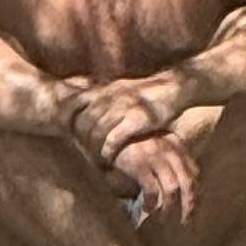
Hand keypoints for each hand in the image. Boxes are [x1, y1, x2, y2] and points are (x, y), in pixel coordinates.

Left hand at [69, 73, 189, 177]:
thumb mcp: (124, 88)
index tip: (69, 133)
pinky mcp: (137, 120)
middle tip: (83, 153)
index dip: (70, 118)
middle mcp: (113, 96)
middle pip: (84, 119)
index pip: (77, 102)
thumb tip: (91, 107)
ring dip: (94, 148)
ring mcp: (124, 107)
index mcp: (108, 88)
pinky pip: (113, 138)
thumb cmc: (149, 93)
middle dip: (81, 138)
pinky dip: (108, 151)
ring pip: (97, 130)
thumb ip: (109, 97)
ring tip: (94, 159)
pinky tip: (108, 159)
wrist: (175, 86)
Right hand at [104, 119, 199, 235]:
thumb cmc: (135, 145)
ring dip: (169, 208)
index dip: (195, 192)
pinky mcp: (139, 165)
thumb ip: (171, 161)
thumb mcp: (157, 148)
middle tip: (184, 221)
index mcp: (176, 144)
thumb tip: (183, 190)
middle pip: (187, 182)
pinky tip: (147, 209)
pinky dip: (152, 203)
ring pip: (172, 188)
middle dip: (188, 205)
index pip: (194, 172)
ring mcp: (154, 156)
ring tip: (163, 218)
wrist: (109, 136)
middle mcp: (169, 149)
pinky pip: (152, 190)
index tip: (191, 208)